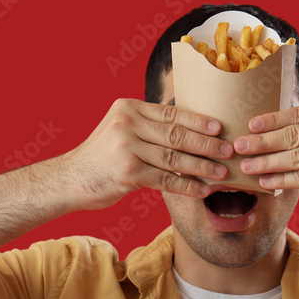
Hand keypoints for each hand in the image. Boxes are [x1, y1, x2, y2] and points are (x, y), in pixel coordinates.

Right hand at [58, 99, 232, 210]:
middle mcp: (127, 123)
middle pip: (176, 134)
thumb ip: (148, 127)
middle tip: (228, 151)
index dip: (198, 121)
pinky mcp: (127, 172)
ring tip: (221, 173)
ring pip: (174, 158)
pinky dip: (186, 186)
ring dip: (201, 167)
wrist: (70, 180)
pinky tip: (201, 190)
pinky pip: (165, 179)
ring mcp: (126, 147)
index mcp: (128, 108)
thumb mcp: (120, 130)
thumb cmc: (102, 157)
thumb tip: (190, 130)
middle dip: (206, 144)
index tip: (220, 128)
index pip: (171, 113)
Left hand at [234, 100, 298, 212]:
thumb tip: (279, 126)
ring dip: (267, 162)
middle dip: (262, 141)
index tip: (250, 124)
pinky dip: (282, 180)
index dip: (271, 120)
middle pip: (293, 134)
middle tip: (238, 146)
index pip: (298, 113)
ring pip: (295, 156)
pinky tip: (266, 182)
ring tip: (246, 167)